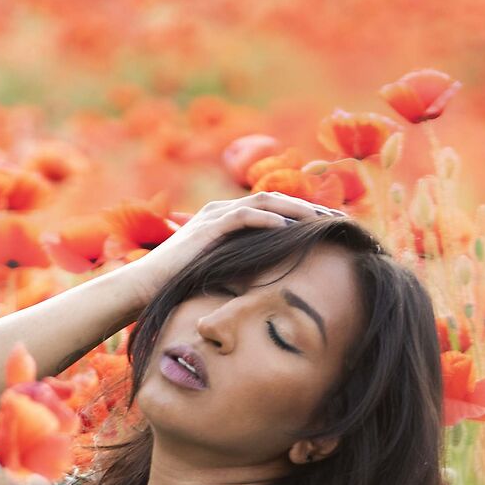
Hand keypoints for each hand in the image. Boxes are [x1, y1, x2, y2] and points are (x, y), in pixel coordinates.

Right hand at [119, 191, 344, 309]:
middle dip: (309, 207)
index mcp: (227, 218)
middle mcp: (223, 210)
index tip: (329, 226)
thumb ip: (243, 269)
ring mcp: (215, 215)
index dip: (303, 214)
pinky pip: (243, 216)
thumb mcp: (220, 274)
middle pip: (276, 198)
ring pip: (265, 201)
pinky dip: (267, 219)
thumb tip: (271, 285)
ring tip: (321, 221)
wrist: (147, 286)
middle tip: (338, 218)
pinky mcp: (208, 227)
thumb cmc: (181, 285)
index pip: (273, 207)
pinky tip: (287, 227)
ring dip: (295, 209)